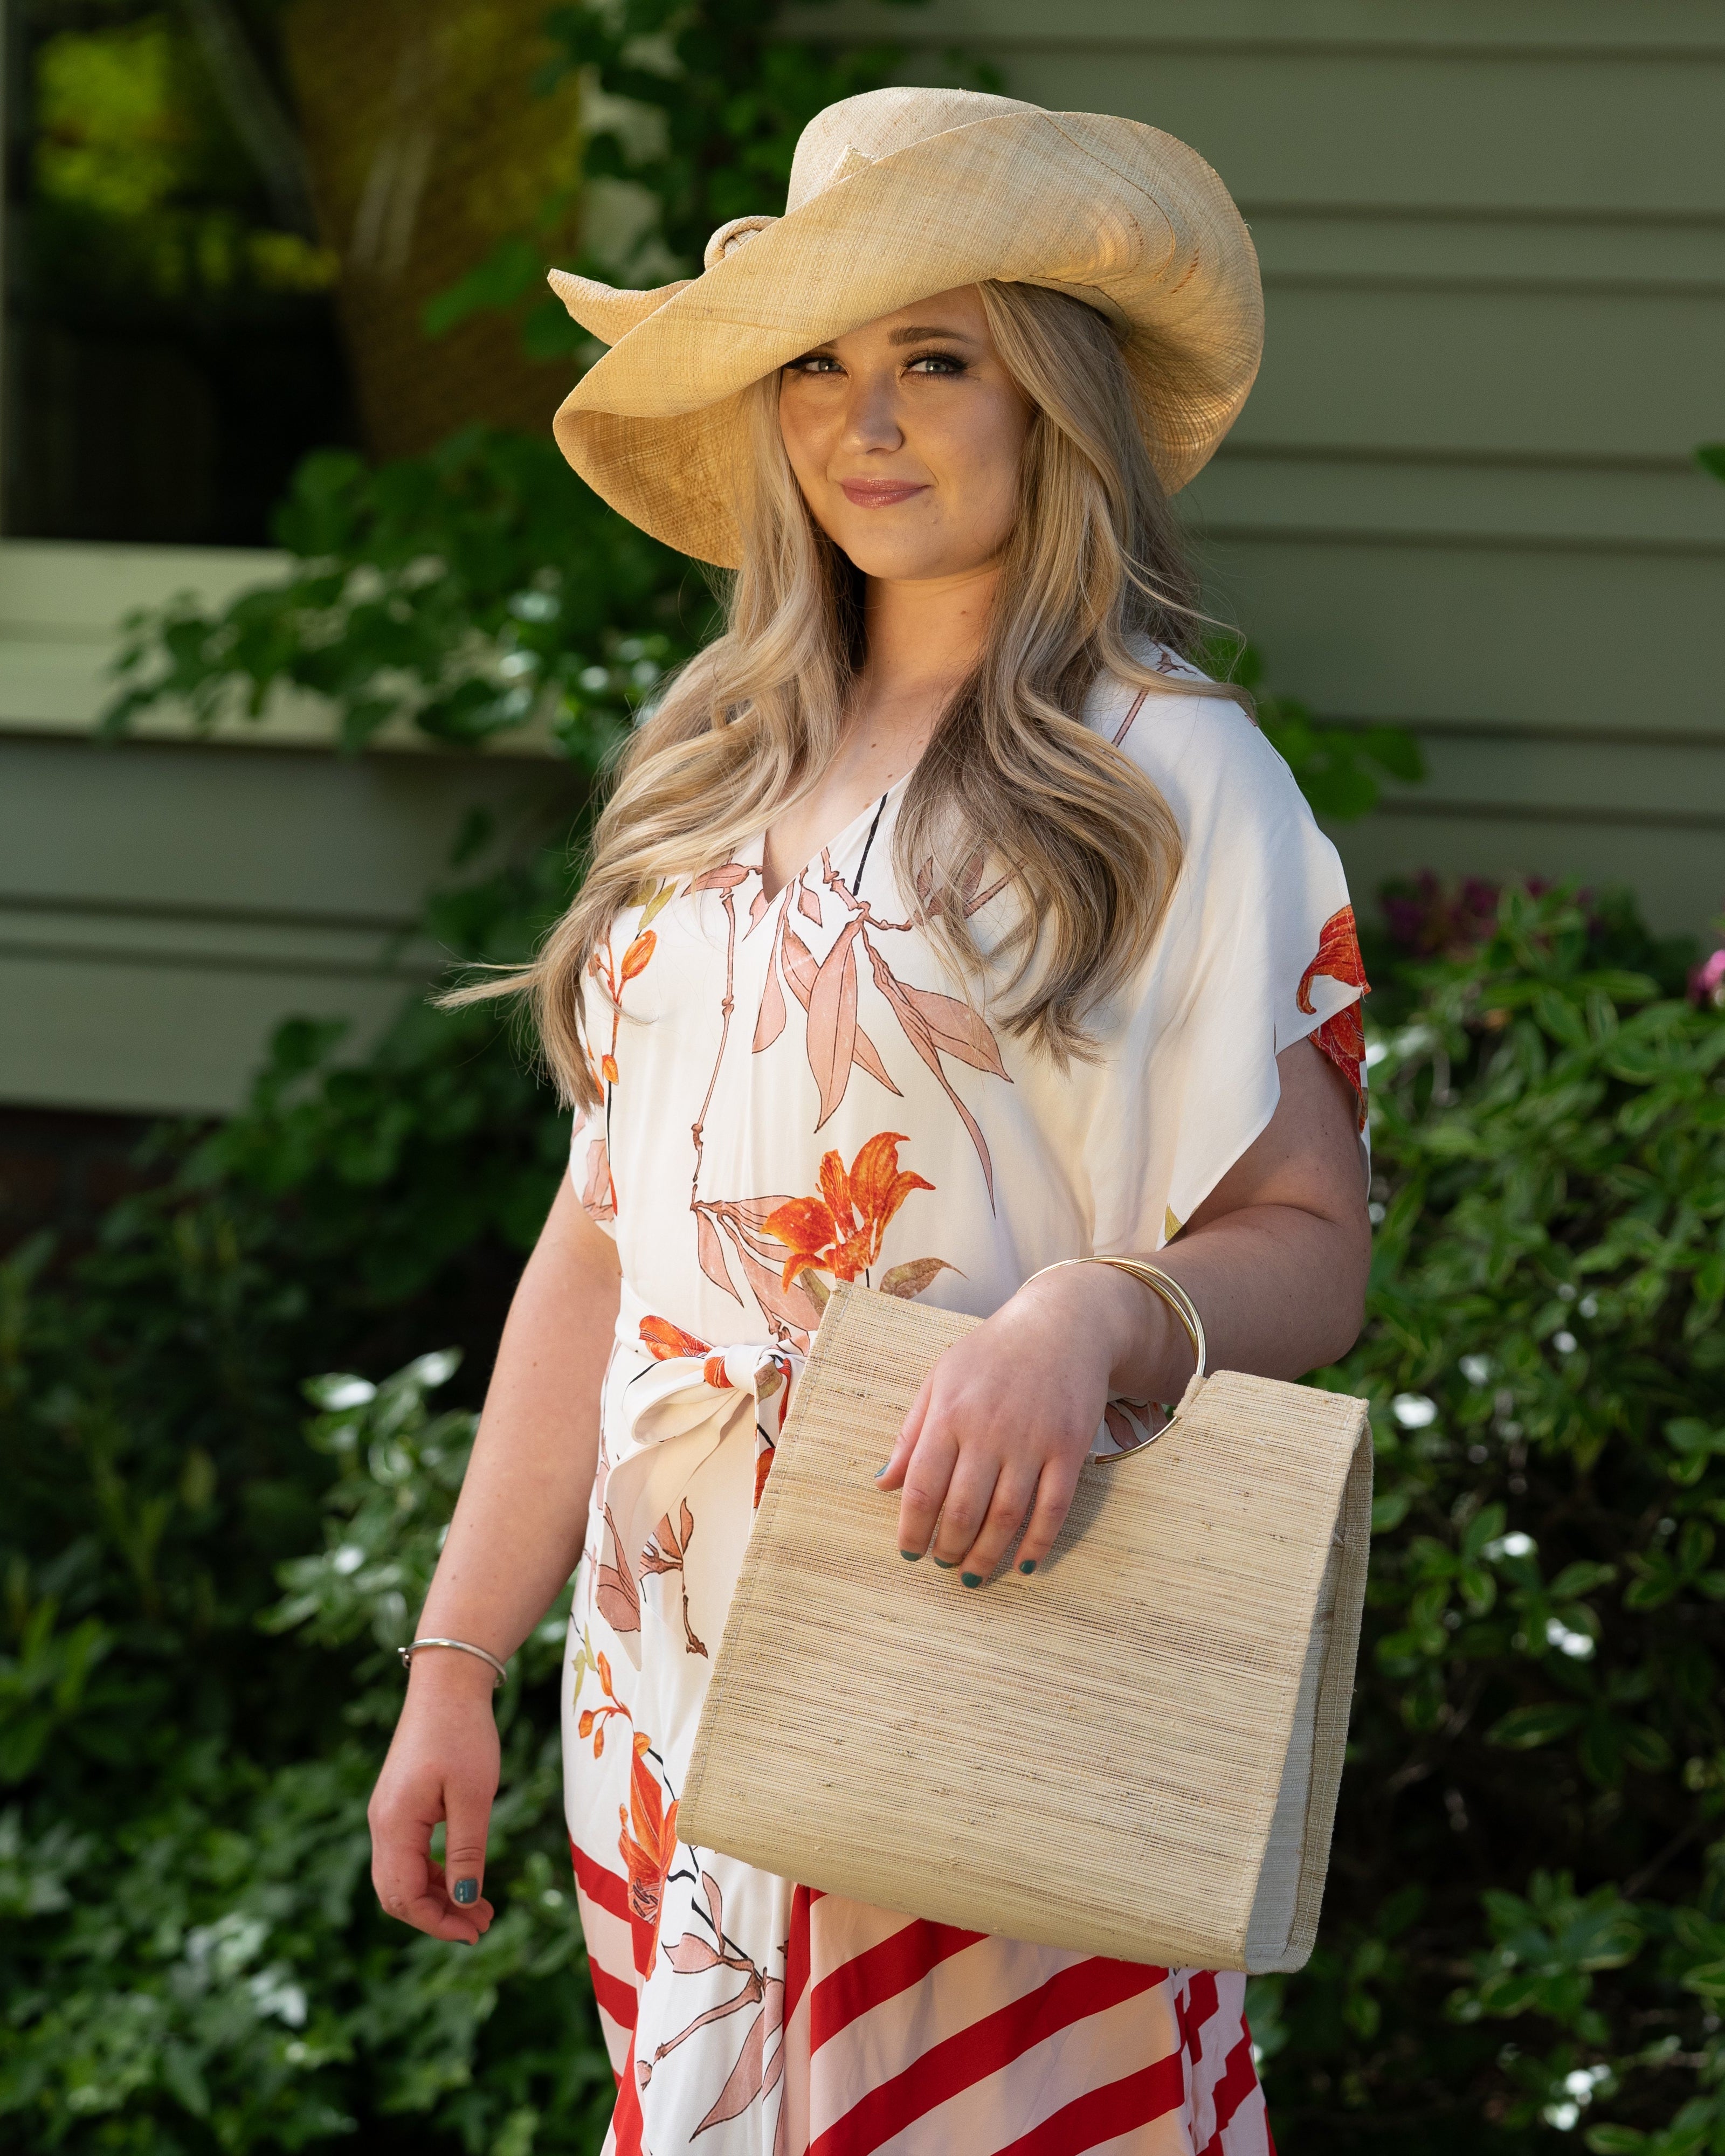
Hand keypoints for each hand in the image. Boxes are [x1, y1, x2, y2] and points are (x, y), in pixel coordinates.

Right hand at [368, 1651, 501, 1943]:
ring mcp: (388, 1815)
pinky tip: (464, 1878)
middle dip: (437, 1916)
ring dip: (438, 1898)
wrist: (447, 1685)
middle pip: (397, 1894)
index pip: (403, 1897)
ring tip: (481, 1909)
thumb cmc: (463, 1734)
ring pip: (402, 1877)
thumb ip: (467, 1851)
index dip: (437, 1923)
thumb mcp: (473, 1796)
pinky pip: (409, 1855)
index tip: (475, 1932)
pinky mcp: (399, 1806)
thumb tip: (466, 1902)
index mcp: (394, 1825)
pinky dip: (434, 1874)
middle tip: (482, 1925)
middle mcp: (382, 1825)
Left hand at [875, 1264, 1170, 1582]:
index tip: (908, 1552)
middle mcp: (989, 1430)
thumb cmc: (991, 1354)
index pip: (922, 1486)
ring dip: (987, 1555)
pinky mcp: (1070, 1448)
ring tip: (973, 1574)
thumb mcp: (939, 1379)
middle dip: (948, 1548)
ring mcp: (1033, 1441)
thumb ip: (910, 1433)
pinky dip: (1037, 1544)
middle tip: (943, 1564)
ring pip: (1007, 1516)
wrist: (1061, 1325)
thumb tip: (881, 1483)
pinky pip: (1053, 1509)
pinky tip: (1024, 1564)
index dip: (912, 1529)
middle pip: (963, 1509)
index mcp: (950, 1413)